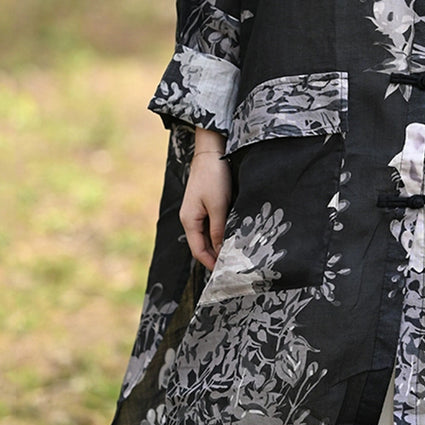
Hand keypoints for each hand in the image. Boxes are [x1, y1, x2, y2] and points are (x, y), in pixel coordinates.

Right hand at [180, 134, 231, 270]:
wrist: (211, 151)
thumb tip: (221, 251)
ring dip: (219, 244)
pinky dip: (220, 232)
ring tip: (235, 253)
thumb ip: (219, 229)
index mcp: (189, 220)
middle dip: (216, 256)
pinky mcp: (204, 203)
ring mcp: (196, 211)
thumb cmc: (213, 177)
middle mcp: (190, 218)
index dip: (211, 263)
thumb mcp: (218, 205)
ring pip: (208, 235)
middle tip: (233, 266)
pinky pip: (211, 224)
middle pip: (202, 244)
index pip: (198, 250)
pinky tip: (232, 234)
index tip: (225, 273)